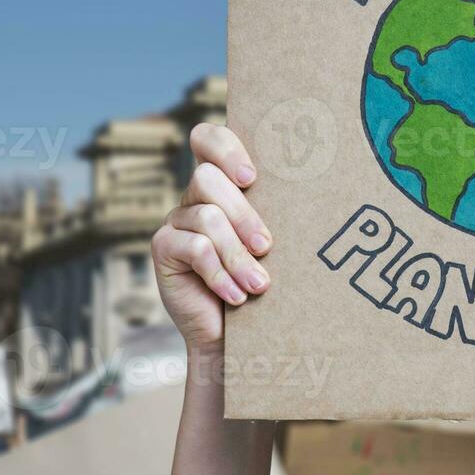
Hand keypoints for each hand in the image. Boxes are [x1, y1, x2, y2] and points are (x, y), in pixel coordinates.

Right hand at [151, 124, 271, 350]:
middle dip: (243, 215)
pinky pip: (194, 247)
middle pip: (207, 178)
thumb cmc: (262, 281)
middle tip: (266, 247)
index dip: (225, 148)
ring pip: (207, 217)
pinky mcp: (163, 248)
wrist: (234, 335)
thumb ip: (275, 213)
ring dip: (237, 254)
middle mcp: (195, 196)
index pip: (208, 139)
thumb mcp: (272, 243)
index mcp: (223, 184)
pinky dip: (220, 274)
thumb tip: (311, 191)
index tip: (252, 178)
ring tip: (259, 284)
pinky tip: (236, 295)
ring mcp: (176, 220)